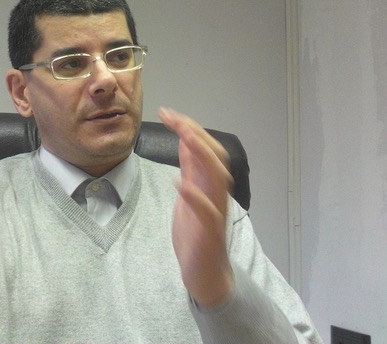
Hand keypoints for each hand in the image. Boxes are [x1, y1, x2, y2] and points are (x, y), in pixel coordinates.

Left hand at [159, 107, 233, 306]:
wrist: (206, 273)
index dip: (190, 128)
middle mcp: (216, 194)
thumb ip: (191, 169)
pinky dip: (195, 196)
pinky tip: (180, 184)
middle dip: (196, 134)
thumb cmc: (196, 232)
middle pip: (215, 157)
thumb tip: (186, 141)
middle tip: (174, 117)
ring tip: (184, 137)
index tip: (169, 113)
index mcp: (209, 184)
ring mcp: (215, 212)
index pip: (205, 149)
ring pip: (218, 178)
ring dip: (202, 156)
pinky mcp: (210, 233)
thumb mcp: (190, 193)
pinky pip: (207, 212)